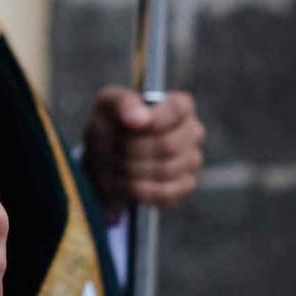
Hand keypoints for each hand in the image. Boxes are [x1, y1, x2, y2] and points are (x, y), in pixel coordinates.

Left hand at [83, 86, 204, 219]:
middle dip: (131, 149)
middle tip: (113, 148)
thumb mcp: (107, 105)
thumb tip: (140, 119)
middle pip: (167, 145)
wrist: (103, 159)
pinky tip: (125, 182)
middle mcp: (192, 131)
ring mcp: (192, 160)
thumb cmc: (110, 125)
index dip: (153, 119)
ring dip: (130, 169)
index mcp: (178, 106)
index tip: (129, 125)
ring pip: (164, 170)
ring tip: (115, 164)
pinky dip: (137, 189)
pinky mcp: (185, 185)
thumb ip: (122, 103)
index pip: (179, 109)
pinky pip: (165, 192)